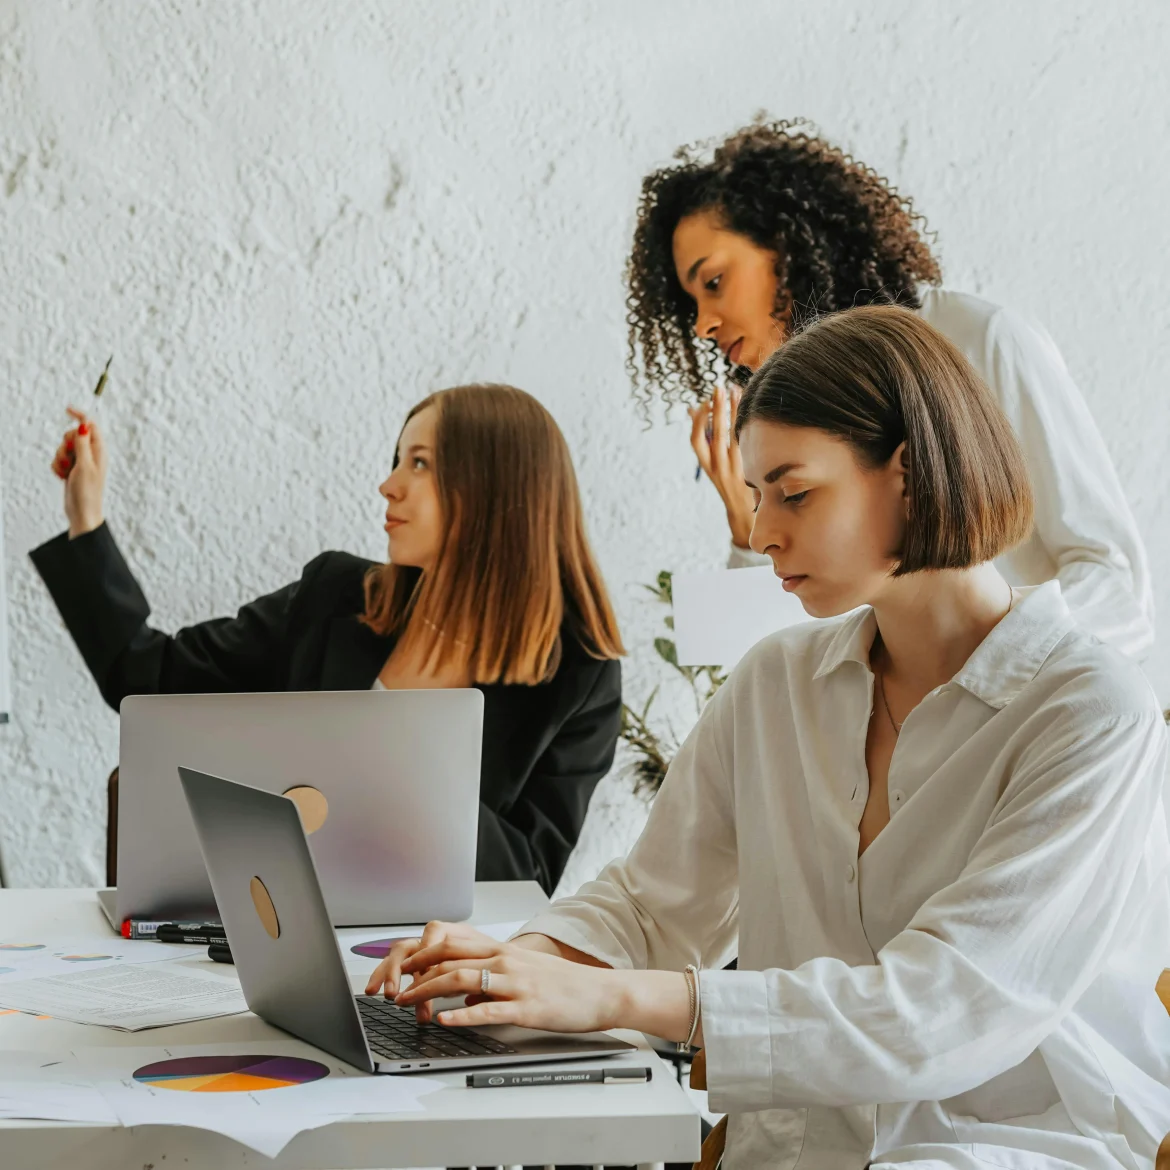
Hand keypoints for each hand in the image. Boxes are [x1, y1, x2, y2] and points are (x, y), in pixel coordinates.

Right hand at [51, 407, 106, 537]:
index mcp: (99, 451)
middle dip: (66, 444)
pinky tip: (62, 477)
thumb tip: (85, 424)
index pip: (91, 426)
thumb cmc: (87, 492)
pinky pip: (58, 460)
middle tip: (70, 457)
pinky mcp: (71, 469)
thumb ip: (83, 444)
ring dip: (60, 458)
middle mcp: (91, 454)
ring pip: (63, 447)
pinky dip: (57, 467)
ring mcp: (80, 461)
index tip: (67, 409)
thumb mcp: (85, 465)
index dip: (80, 416)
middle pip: (73, 435)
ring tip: (67, 472)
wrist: (81, 512)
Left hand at [365, 920, 624, 1032]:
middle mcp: (505, 961)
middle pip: (450, 958)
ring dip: (428, 990)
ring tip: (407, 1002)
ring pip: (462, 978)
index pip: (454, 944)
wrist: (601, 992)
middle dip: (416, 971)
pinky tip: (444, 1020)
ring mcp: (515, 983)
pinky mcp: (525, 1007)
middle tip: (393, 985)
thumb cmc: (564, 985)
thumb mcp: (524, 973)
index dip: (423, 954)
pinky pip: (487, 1008)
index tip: (401, 966)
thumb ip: (492, 977)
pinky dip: (461, 1013)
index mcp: (504, 951)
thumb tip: (462, 992)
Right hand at [689, 384, 755, 549]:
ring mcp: (735, 467)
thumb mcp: (710, 462)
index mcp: (705, 464)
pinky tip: (749, 409)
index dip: (698, 421)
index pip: (696, 441)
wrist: (743, 510)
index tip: (703, 403)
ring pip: (733, 435)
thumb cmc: (726, 479)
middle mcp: (718, 466)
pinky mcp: (750, 467)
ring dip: (734, 412)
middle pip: (716, 434)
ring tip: (735, 391)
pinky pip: (747, 442)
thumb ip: (704, 437)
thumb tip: (693, 409)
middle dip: (717, 409)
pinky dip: (747, 424)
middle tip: (719, 388)